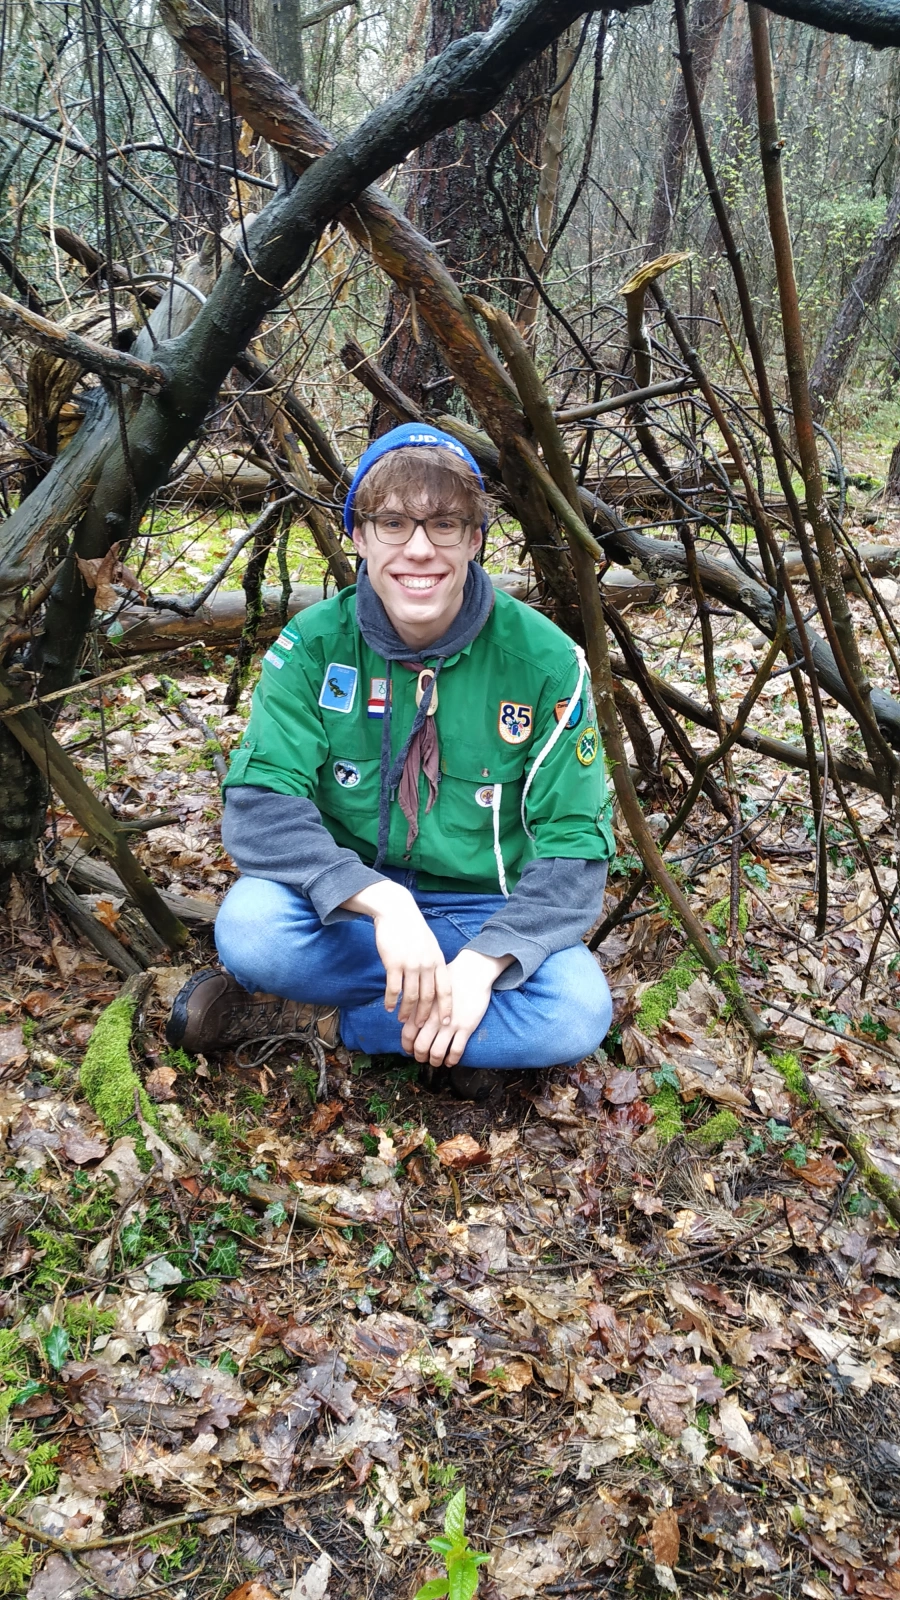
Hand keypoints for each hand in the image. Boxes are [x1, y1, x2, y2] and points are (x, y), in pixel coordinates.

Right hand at [341, 881, 451, 1027]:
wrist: (396, 911)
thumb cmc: (412, 929)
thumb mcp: (430, 945)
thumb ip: (433, 963)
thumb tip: (434, 981)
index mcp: (437, 961)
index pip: (446, 990)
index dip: (447, 1008)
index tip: (447, 1022)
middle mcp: (426, 965)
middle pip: (428, 998)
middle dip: (425, 1015)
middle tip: (420, 1026)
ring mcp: (410, 965)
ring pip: (410, 996)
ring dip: (406, 1011)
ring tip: (401, 1019)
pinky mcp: (394, 963)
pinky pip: (394, 989)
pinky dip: (391, 1001)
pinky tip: (388, 1007)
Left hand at [403, 949, 512, 1067]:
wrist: (473, 971)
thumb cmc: (450, 977)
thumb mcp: (428, 988)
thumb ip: (418, 1003)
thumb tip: (408, 1017)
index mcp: (422, 1008)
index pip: (407, 1034)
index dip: (407, 1046)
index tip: (409, 1050)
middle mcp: (433, 1018)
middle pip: (421, 1046)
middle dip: (420, 1056)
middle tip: (422, 1058)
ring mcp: (449, 1024)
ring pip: (437, 1052)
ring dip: (435, 1061)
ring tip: (436, 1061)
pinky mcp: (465, 1027)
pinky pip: (456, 1051)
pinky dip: (451, 1060)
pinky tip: (450, 1061)